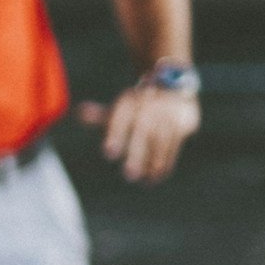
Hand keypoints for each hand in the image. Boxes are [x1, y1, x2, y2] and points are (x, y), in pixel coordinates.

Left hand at [79, 84, 198, 182]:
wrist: (173, 84)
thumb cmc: (138, 105)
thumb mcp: (119, 109)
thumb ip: (99, 116)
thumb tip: (78, 113)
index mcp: (130, 101)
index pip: (122, 117)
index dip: (115, 134)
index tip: (109, 154)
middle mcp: (150, 105)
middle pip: (143, 130)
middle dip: (137, 153)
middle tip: (129, 175)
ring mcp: (169, 113)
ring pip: (162, 139)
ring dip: (153, 161)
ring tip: (145, 180)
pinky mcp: (185, 121)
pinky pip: (175, 143)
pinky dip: (167, 161)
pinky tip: (158, 175)